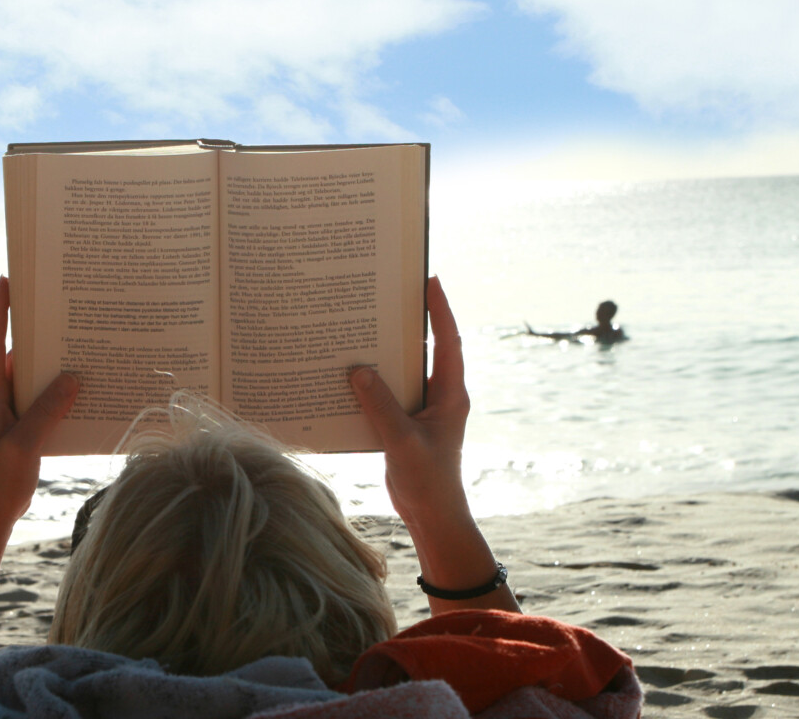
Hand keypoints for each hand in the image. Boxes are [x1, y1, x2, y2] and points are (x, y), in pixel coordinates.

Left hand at [0, 276, 77, 524]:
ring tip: (73, 336)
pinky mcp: (17, 424)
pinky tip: (78, 384)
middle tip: (53, 301)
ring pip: (26, 373)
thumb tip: (71, 376)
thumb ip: (46, 408)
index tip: (6, 279)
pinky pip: (36, 395)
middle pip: (10, 350)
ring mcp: (4, 410)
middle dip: (29, 326)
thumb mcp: (25, 442)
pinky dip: (53, 386)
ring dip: (46, 358)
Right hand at [349, 275, 469, 526]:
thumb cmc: (428, 482)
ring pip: (404, 371)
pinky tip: (347, 375)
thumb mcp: (403, 442)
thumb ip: (381, 406)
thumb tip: (358, 370)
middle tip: (387, 294)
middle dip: (408, 323)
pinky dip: (371, 383)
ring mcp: (423, 410)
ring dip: (385, 353)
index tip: (430, 280)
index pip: (448, 342)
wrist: (432, 517)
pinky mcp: (406, 424)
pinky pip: (388, 394)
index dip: (440, 310)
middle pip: (426, 350)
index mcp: (451, 395)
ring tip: (361, 327)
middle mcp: (440, 397)